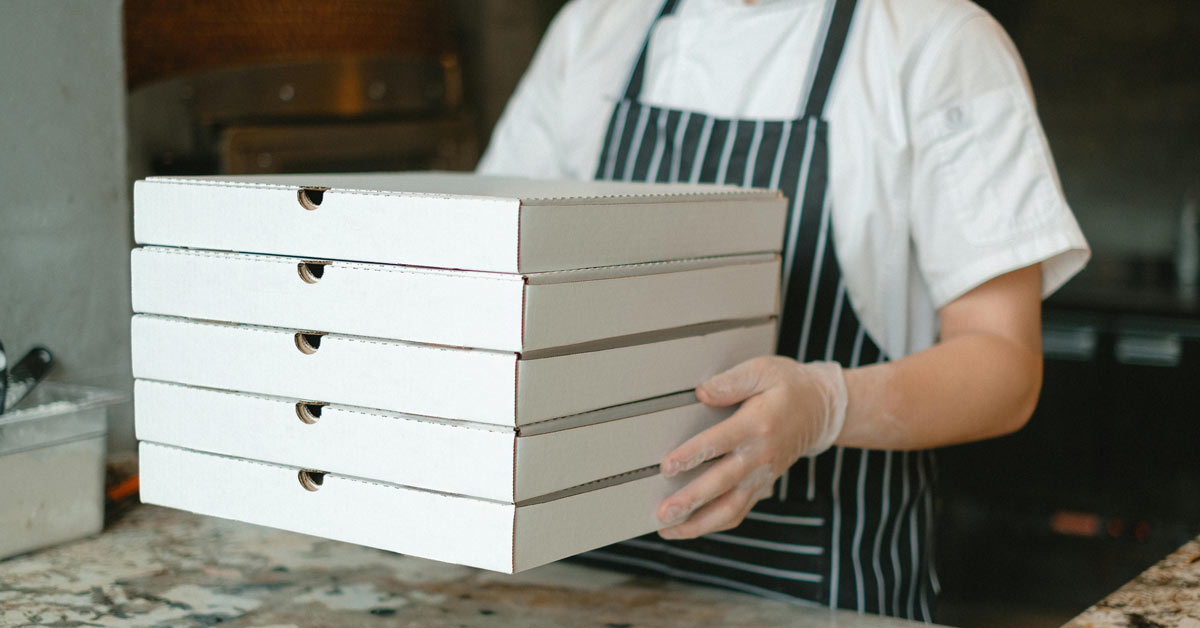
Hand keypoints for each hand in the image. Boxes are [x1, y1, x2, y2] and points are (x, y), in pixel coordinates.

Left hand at [656, 357, 847, 538]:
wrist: (821, 410)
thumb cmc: (789, 388)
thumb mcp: (764, 370)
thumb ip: (731, 381)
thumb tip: (702, 392)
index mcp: (757, 424)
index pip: (721, 442)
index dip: (693, 455)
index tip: (668, 466)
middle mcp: (760, 456)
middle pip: (722, 483)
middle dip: (692, 500)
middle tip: (664, 512)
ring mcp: (762, 476)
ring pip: (730, 508)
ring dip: (699, 523)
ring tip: (669, 529)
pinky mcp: (761, 486)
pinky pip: (737, 512)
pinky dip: (712, 525)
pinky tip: (687, 528)